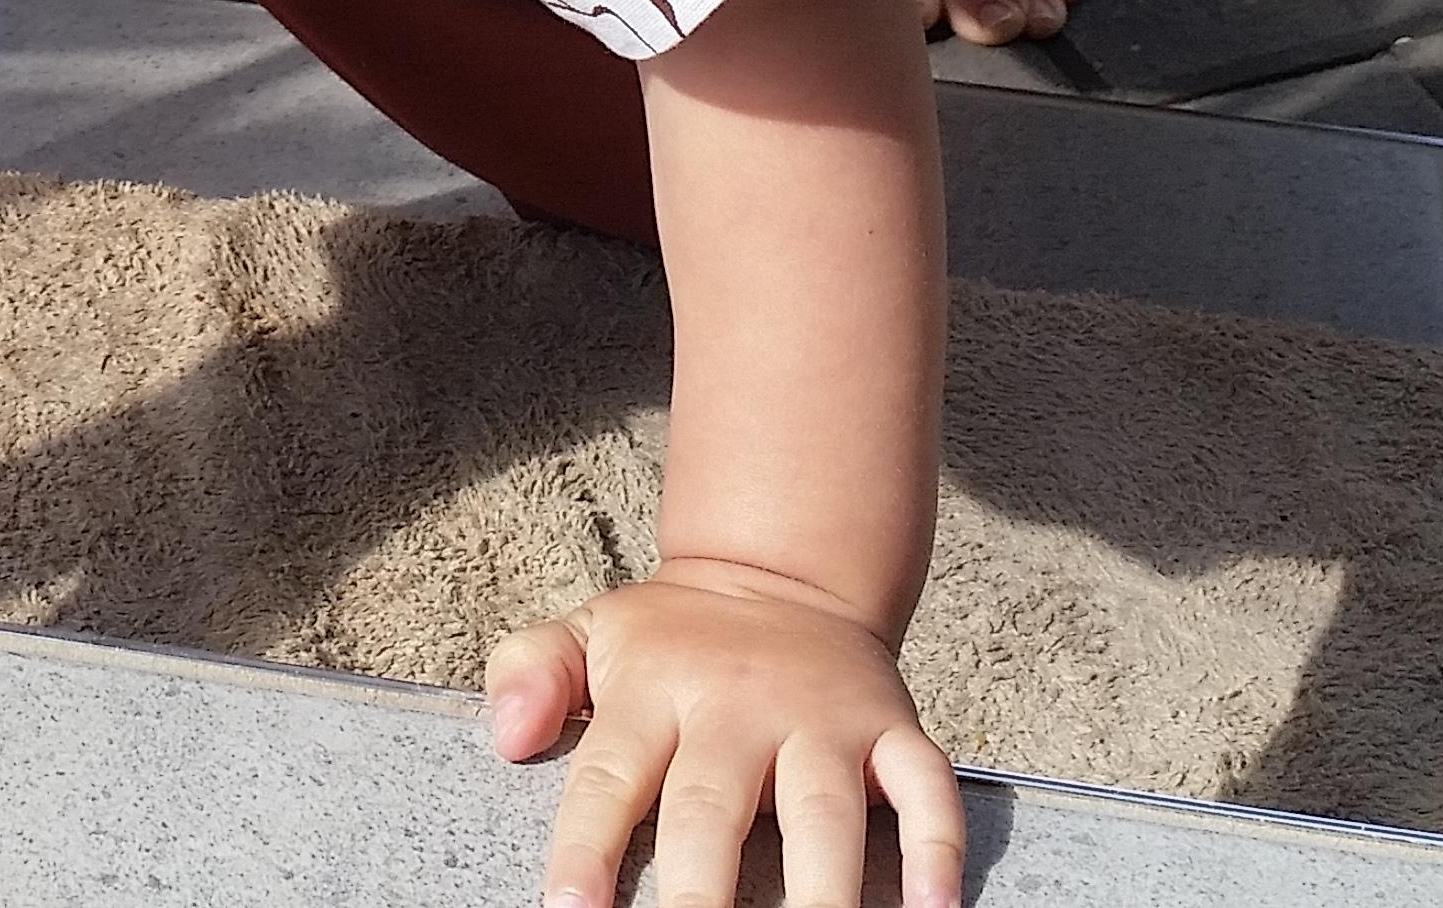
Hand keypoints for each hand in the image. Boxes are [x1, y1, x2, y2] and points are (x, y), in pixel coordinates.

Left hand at [486, 569, 964, 907]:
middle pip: (714, 808)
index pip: (610, 777)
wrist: (785, 569)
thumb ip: (532, 673)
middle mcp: (739, 705)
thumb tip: (506, 735)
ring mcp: (822, 718)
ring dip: (819, 889)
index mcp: (656, 690)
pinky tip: (932, 906)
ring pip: (822, 811)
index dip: (587, 848)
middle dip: (700, 893)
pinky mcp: (891, 726)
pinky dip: (936, 844)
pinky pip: (924, 786)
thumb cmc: (675, 637)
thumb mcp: (590, 631)